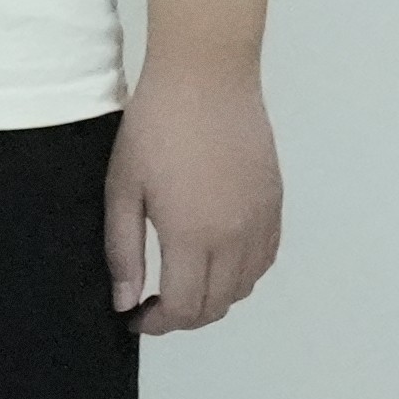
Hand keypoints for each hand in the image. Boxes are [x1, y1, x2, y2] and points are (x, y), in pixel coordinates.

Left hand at [107, 51, 284, 334]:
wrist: (207, 75)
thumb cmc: (154, 129)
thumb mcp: (123, 190)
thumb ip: (124, 253)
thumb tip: (127, 302)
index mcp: (193, 235)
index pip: (184, 308)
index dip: (157, 323)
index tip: (135, 314)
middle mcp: (236, 235)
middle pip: (218, 304)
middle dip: (183, 316)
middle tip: (155, 302)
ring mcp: (261, 217)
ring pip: (246, 285)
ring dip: (215, 296)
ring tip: (187, 280)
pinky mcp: (275, 199)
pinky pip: (266, 256)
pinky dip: (244, 272)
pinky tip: (219, 256)